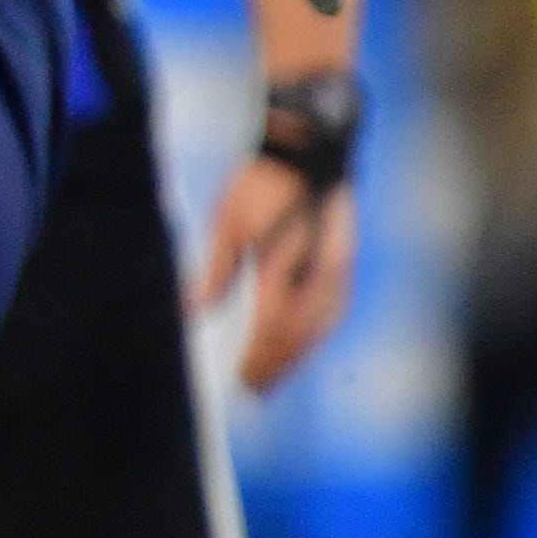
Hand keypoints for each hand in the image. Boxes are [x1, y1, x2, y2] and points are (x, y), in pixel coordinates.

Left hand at [193, 153, 359, 388]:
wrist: (307, 146)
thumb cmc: (260, 181)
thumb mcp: (225, 221)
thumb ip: (213, 271)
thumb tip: (191, 311)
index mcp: (283, 265)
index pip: (271, 328)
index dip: (258, 359)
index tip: (240, 381)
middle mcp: (316, 274)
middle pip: (299, 336)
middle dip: (276, 365)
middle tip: (253, 390)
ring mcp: (337, 270)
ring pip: (320, 327)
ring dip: (296, 355)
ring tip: (273, 375)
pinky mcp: (345, 263)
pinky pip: (334, 311)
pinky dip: (316, 334)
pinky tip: (302, 344)